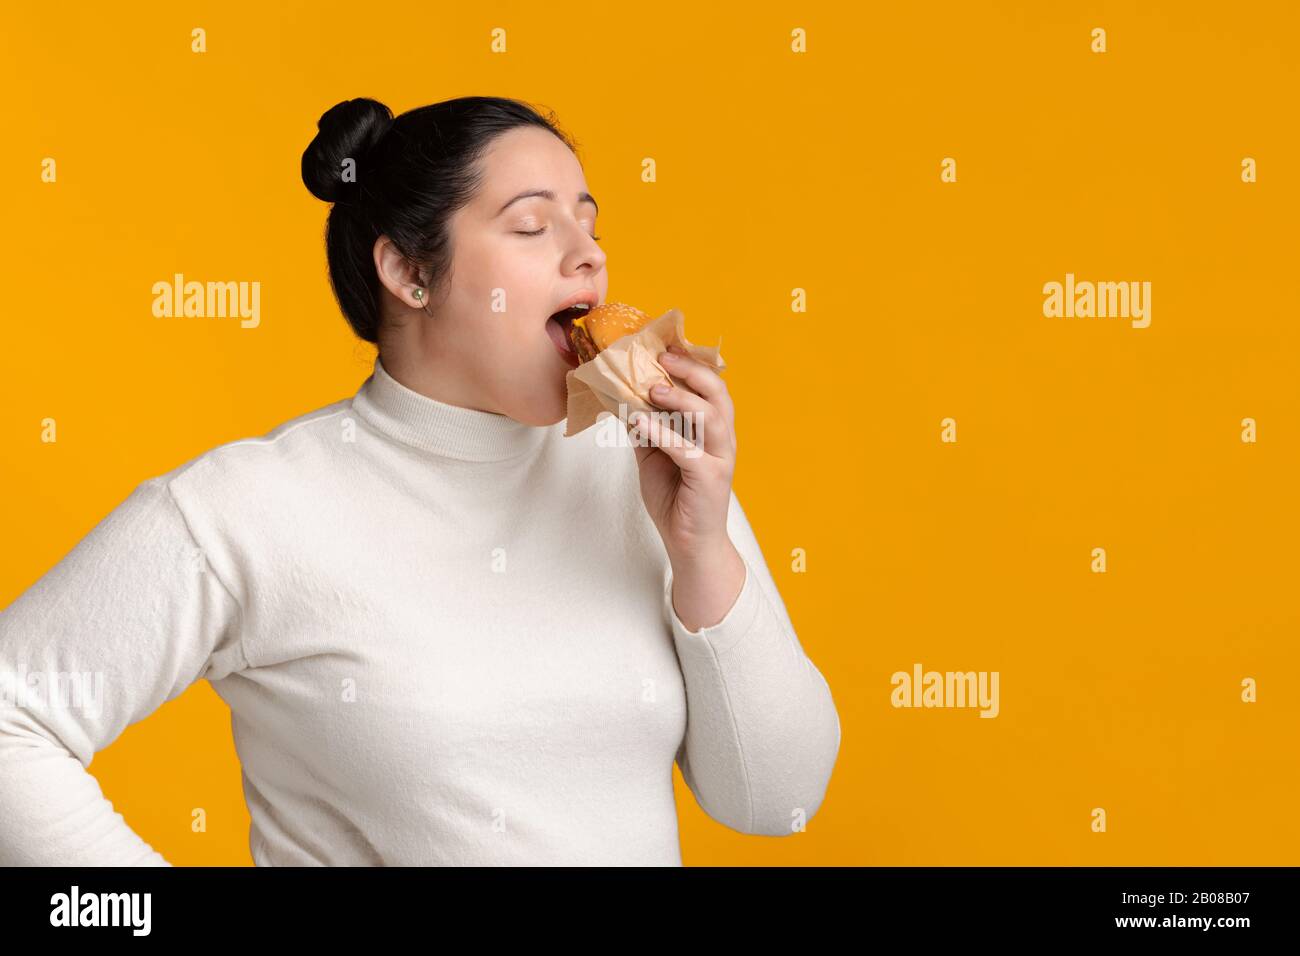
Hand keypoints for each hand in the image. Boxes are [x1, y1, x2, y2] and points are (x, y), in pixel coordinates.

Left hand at [626, 344, 736, 562]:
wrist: (689, 544)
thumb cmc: (676, 498)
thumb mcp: (654, 456)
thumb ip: (645, 428)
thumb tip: (621, 398)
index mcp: (712, 429)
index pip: (710, 387)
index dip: (692, 363)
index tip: (666, 344)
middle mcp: (722, 439)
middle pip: (717, 394)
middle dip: (691, 371)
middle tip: (662, 358)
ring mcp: (719, 458)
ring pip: (710, 417)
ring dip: (681, 399)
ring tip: (653, 389)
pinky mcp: (710, 479)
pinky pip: (688, 450)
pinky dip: (664, 434)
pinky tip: (642, 424)